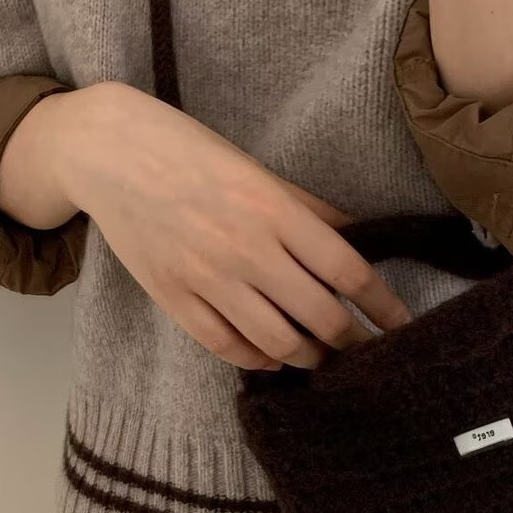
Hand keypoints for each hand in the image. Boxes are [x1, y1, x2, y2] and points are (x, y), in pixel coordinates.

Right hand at [3, 83, 411, 370]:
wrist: (110, 152)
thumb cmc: (191, 153)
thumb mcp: (260, 171)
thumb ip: (311, 211)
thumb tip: (362, 242)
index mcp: (275, 210)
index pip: (348, 271)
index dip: (383, 306)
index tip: (402, 326)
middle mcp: (246, 248)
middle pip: (320, 316)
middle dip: (353, 342)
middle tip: (368, 352)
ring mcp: (207, 278)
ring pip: (278, 342)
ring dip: (310, 357)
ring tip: (323, 356)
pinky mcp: (173, 298)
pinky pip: (227, 346)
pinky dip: (258, 359)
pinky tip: (274, 357)